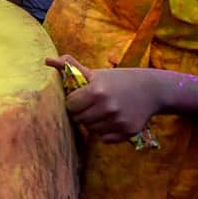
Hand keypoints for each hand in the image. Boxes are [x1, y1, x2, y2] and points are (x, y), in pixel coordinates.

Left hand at [46, 56, 162, 143]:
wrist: (151, 89)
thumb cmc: (117, 79)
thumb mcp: (95, 72)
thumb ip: (70, 66)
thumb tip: (47, 60)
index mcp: (97, 91)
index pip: (70, 105)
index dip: (74, 102)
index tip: (81, 97)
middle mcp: (107, 107)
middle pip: (79, 119)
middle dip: (82, 112)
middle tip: (91, 105)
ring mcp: (118, 121)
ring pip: (91, 130)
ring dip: (93, 122)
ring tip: (102, 111)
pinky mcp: (127, 132)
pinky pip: (104, 138)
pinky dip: (105, 131)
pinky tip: (112, 120)